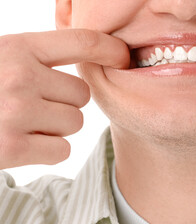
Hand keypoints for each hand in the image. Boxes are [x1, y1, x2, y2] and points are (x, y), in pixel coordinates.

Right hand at [0, 29, 128, 168]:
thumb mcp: (3, 59)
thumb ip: (38, 57)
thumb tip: (94, 54)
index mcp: (17, 48)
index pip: (80, 42)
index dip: (109, 48)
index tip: (124, 56)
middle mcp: (19, 76)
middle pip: (82, 95)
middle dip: (66, 103)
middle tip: (34, 105)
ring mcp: (15, 112)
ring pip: (74, 123)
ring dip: (56, 127)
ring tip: (23, 123)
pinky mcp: (11, 148)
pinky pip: (61, 149)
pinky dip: (46, 150)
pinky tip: (20, 142)